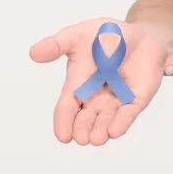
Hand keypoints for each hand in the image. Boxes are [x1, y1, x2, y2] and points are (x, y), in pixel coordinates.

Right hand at [30, 18, 168, 145]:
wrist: (138, 34)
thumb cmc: (105, 35)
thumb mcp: (78, 36)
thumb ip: (58, 45)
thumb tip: (33, 53)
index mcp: (78, 85)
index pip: (67, 107)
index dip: (63, 122)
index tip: (63, 136)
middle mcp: (95, 98)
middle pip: (85, 120)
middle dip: (82, 129)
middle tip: (81, 138)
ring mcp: (116, 101)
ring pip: (106, 121)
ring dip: (101, 131)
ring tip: (97, 139)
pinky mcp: (136, 99)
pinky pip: (128, 114)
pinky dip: (122, 122)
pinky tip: (114, 131)